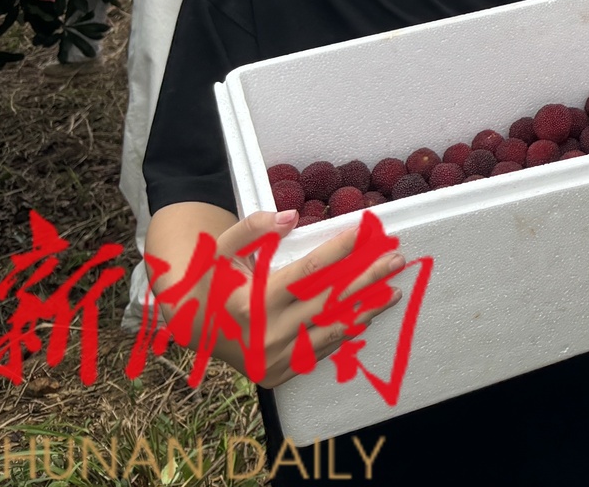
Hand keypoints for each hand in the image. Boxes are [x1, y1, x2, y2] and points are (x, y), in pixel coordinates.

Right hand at [211, 210, 403, 388]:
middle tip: (395, 259)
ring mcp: (273, 357)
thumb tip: (291, 216)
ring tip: (394, 290)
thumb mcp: (220, 252)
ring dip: (367, 308)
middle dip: (366, 278)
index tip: (363, 232)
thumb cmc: (211, 283)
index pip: (307, 272)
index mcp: (250, 303)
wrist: (194, 330)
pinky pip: (321, 349)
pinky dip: (346, 331)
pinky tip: (367, 314)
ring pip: (331, 329)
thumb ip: (252, 230)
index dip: (338, 250)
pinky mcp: (279, 372)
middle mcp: (264, 334)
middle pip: (329, 301)